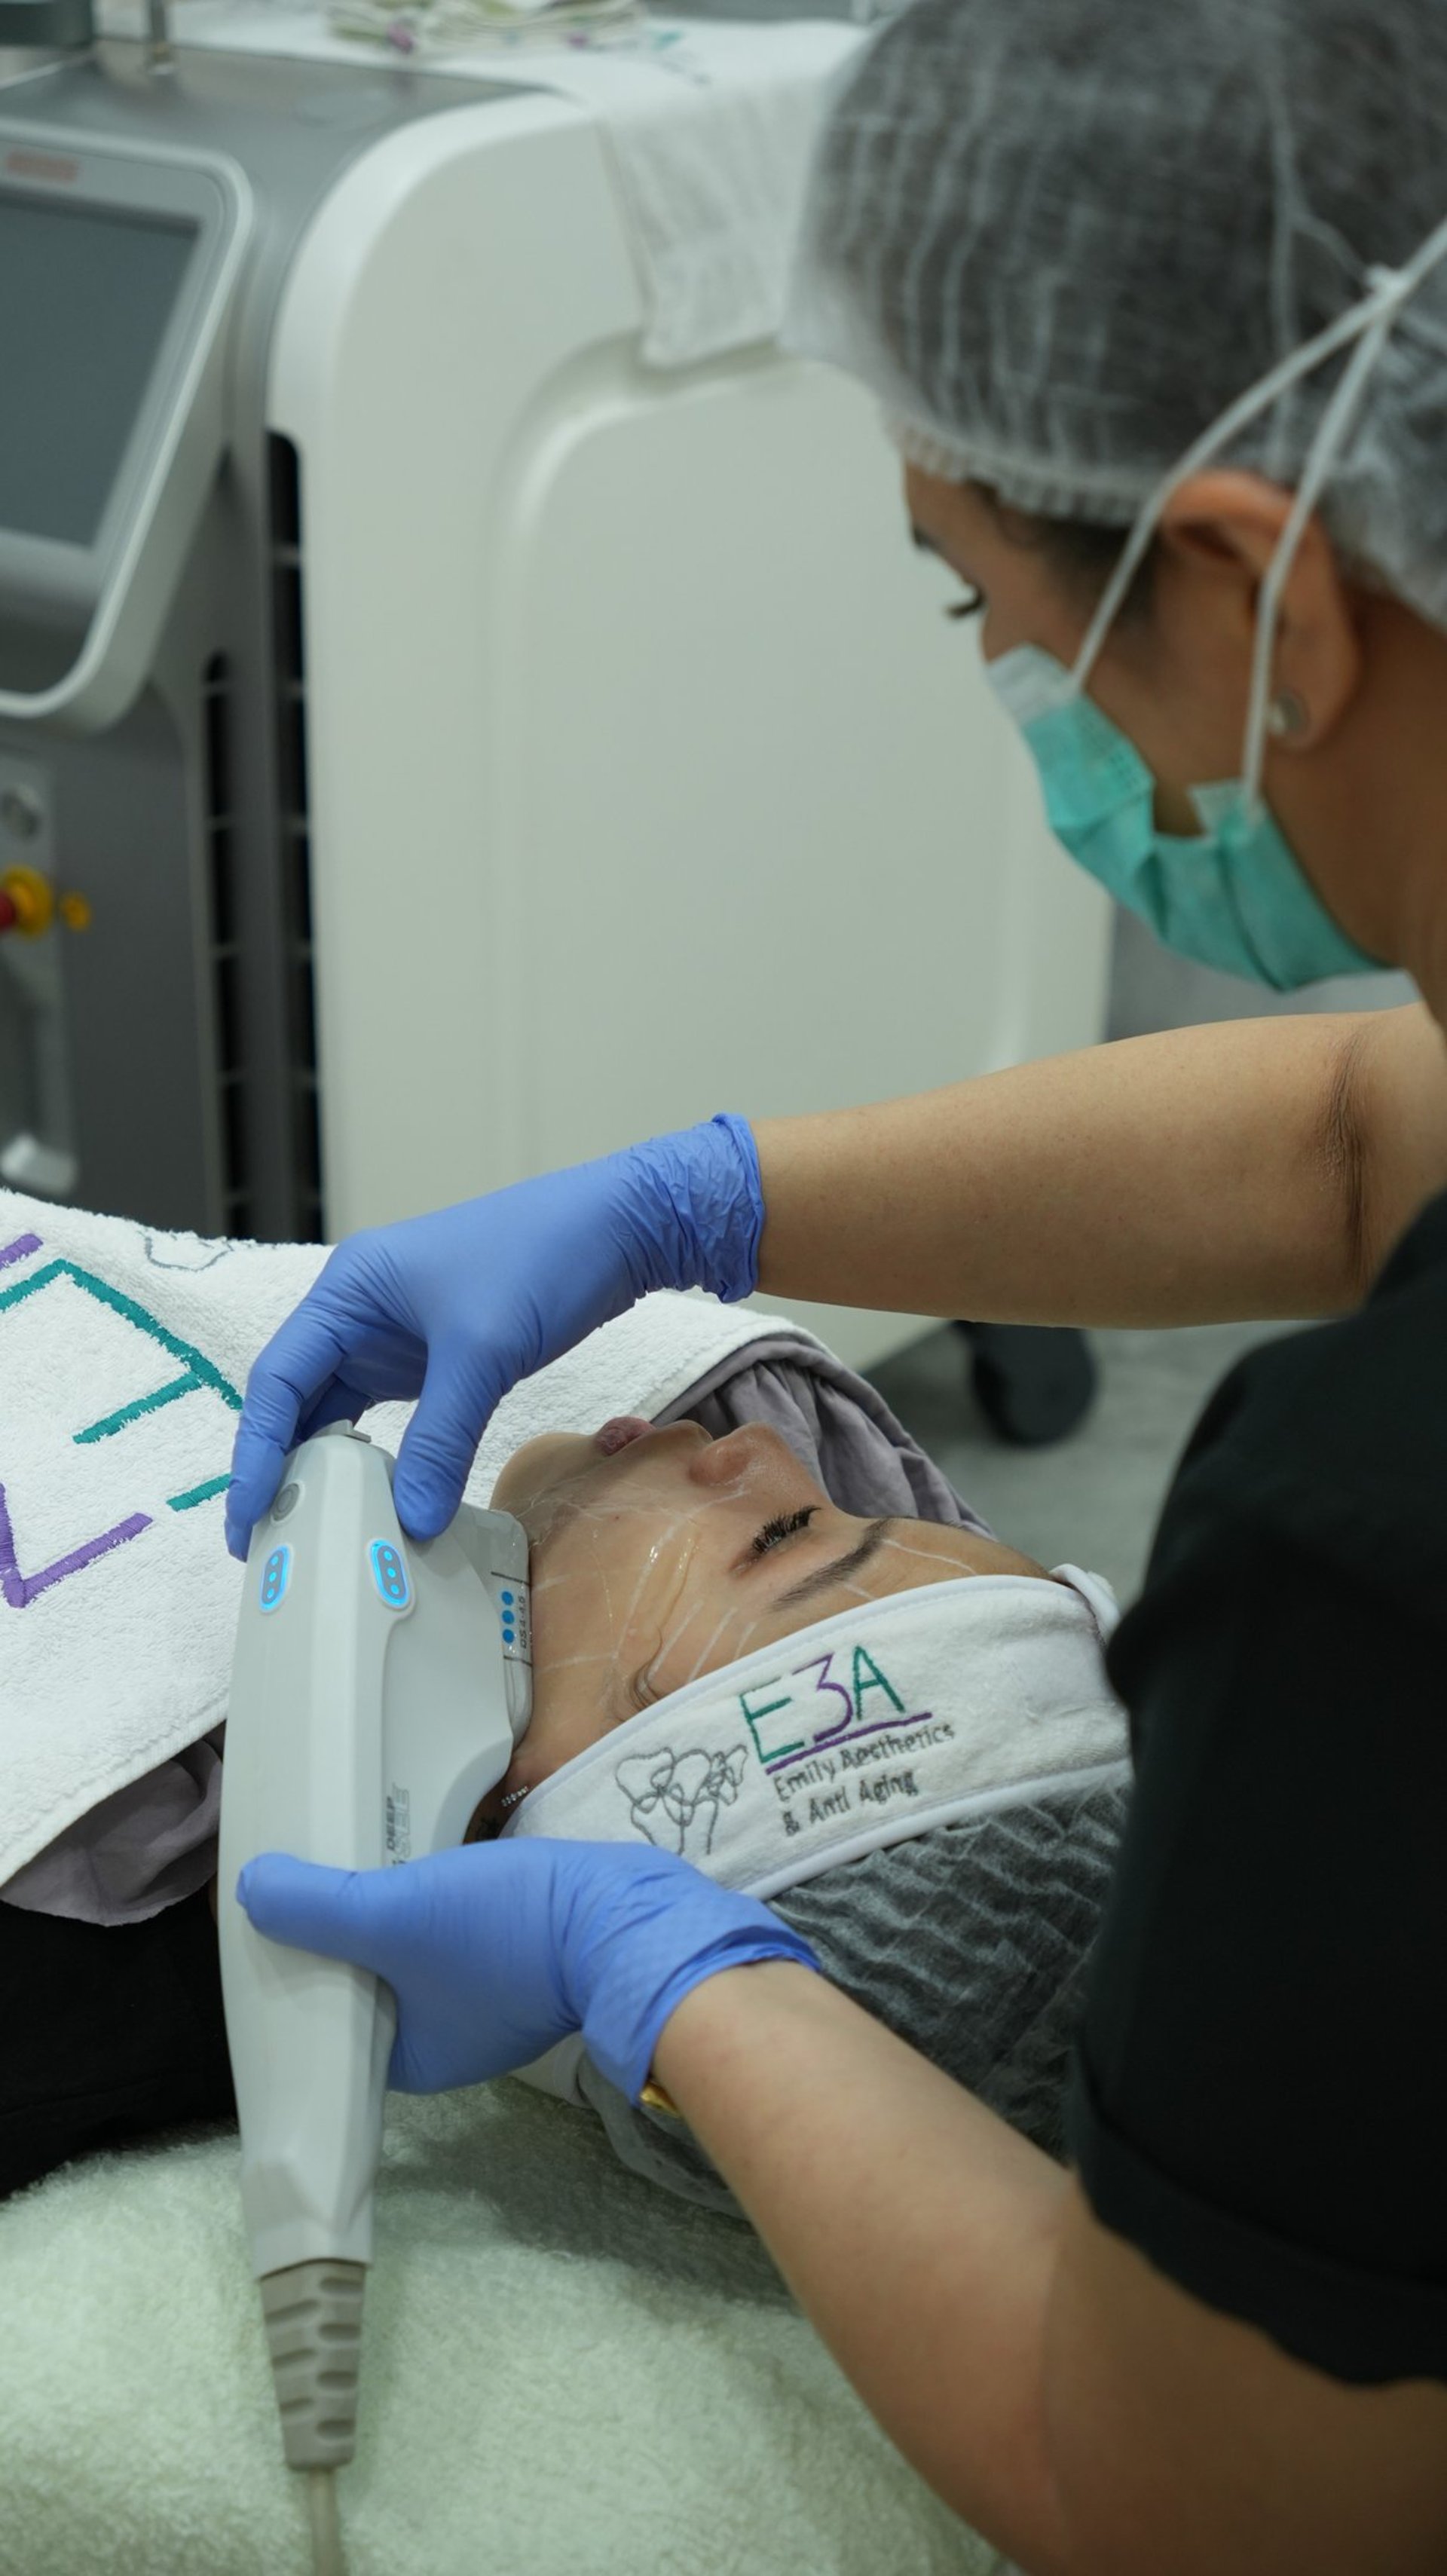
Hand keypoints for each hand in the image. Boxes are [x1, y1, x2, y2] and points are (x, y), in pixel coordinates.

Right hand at [224, 1115, 761, 1556]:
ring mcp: (398, 1335)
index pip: (277, 1381)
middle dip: (282, 1469)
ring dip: (331, 1469)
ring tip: (316, 1533)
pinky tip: (381, 1501)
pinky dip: (384, 1460)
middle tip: (270, 1541)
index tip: (247, 1517)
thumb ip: (439, 1439)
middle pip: (298, 1400)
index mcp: (347, 1291)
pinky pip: (392, 1417)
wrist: (619, 1226)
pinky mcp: (438, 1356)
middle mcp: (360, 1312)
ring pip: (343, 1412)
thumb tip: (410, 1520)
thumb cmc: (541, 1258)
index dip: (256, 1454)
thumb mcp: (481, 1353)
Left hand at [235, 1838, 817, 2101]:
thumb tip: (252, 1888)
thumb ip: (321, 1906)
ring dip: (388, 1914)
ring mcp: (491, 2002)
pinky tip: (421, 1863)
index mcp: (410, 2059)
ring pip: (411, 1957)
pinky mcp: (525, 1960)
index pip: (326, 2020)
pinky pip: (453, 1936)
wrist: (628, 1914)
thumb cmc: (508, 1932)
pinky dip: (432, 1905)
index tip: (275, 1917)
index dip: (296, 1969)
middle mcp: (447, 2040)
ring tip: (355, 1860)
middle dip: (340, 1935)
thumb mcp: (399, 1912)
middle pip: (367, 1983)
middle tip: (308, 1876)